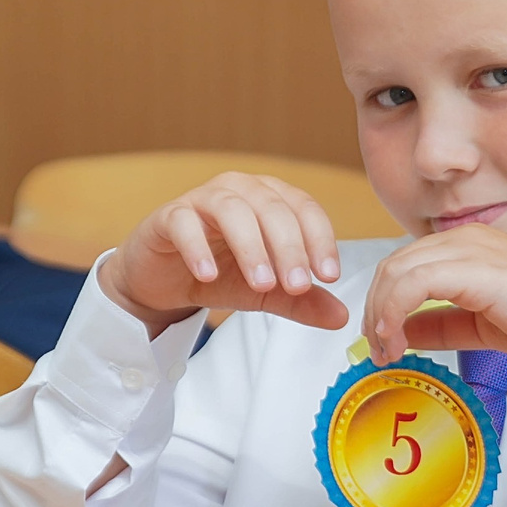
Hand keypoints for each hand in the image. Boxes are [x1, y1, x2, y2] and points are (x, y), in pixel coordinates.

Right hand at [98, 172, 349, 336]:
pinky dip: (197, 247)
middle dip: (289, 248)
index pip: (304, 209)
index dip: (320, 240)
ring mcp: (202, 198)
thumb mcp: (265, 292)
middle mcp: (240, 189)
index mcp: (271, 198)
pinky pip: (184, 222)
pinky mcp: (169, 215)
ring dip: (250, 247)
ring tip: (261, 283)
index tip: (329, 276)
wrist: (165, 281)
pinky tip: (208, 275)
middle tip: (297, 285)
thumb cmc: (220, 273)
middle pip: (272, 208)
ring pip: (232, 209)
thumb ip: (300, 301)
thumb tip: (341, 318)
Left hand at [362, 225, 506, 374]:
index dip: (383, 302)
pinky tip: (397, 341)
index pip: (405, 264)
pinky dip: (394, 312)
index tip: (382, 341)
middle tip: (377, 349)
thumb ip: (442, 325)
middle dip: (374, 309)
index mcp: (468, 245)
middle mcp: (464, 239)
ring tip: (385, 351)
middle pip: (393, 265)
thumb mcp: (481, 324)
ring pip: (396, 272)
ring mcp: (468, 249)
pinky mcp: (473, 269)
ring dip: (380, 314)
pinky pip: (412, 283)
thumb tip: (404, 333)